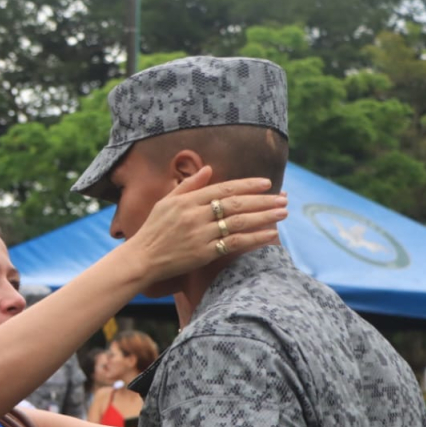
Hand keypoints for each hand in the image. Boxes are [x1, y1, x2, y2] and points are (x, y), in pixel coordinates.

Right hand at [128, 168, 286, 284]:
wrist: (142, 258)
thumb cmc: (154, 229)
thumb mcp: (166, 202)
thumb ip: (189, 185)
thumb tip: (208, 169)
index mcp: (187, 200)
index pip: (224, 188)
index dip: (247, 185)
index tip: (267, 183)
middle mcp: (195, 215)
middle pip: (236, 204)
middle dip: (263, 200)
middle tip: (283, 198)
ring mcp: (200, 235)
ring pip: (239, 223)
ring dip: (264, 217)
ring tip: (283, 213)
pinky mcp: (203, 253)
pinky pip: (234, 244)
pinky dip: (255, 238)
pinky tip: (270, 235)